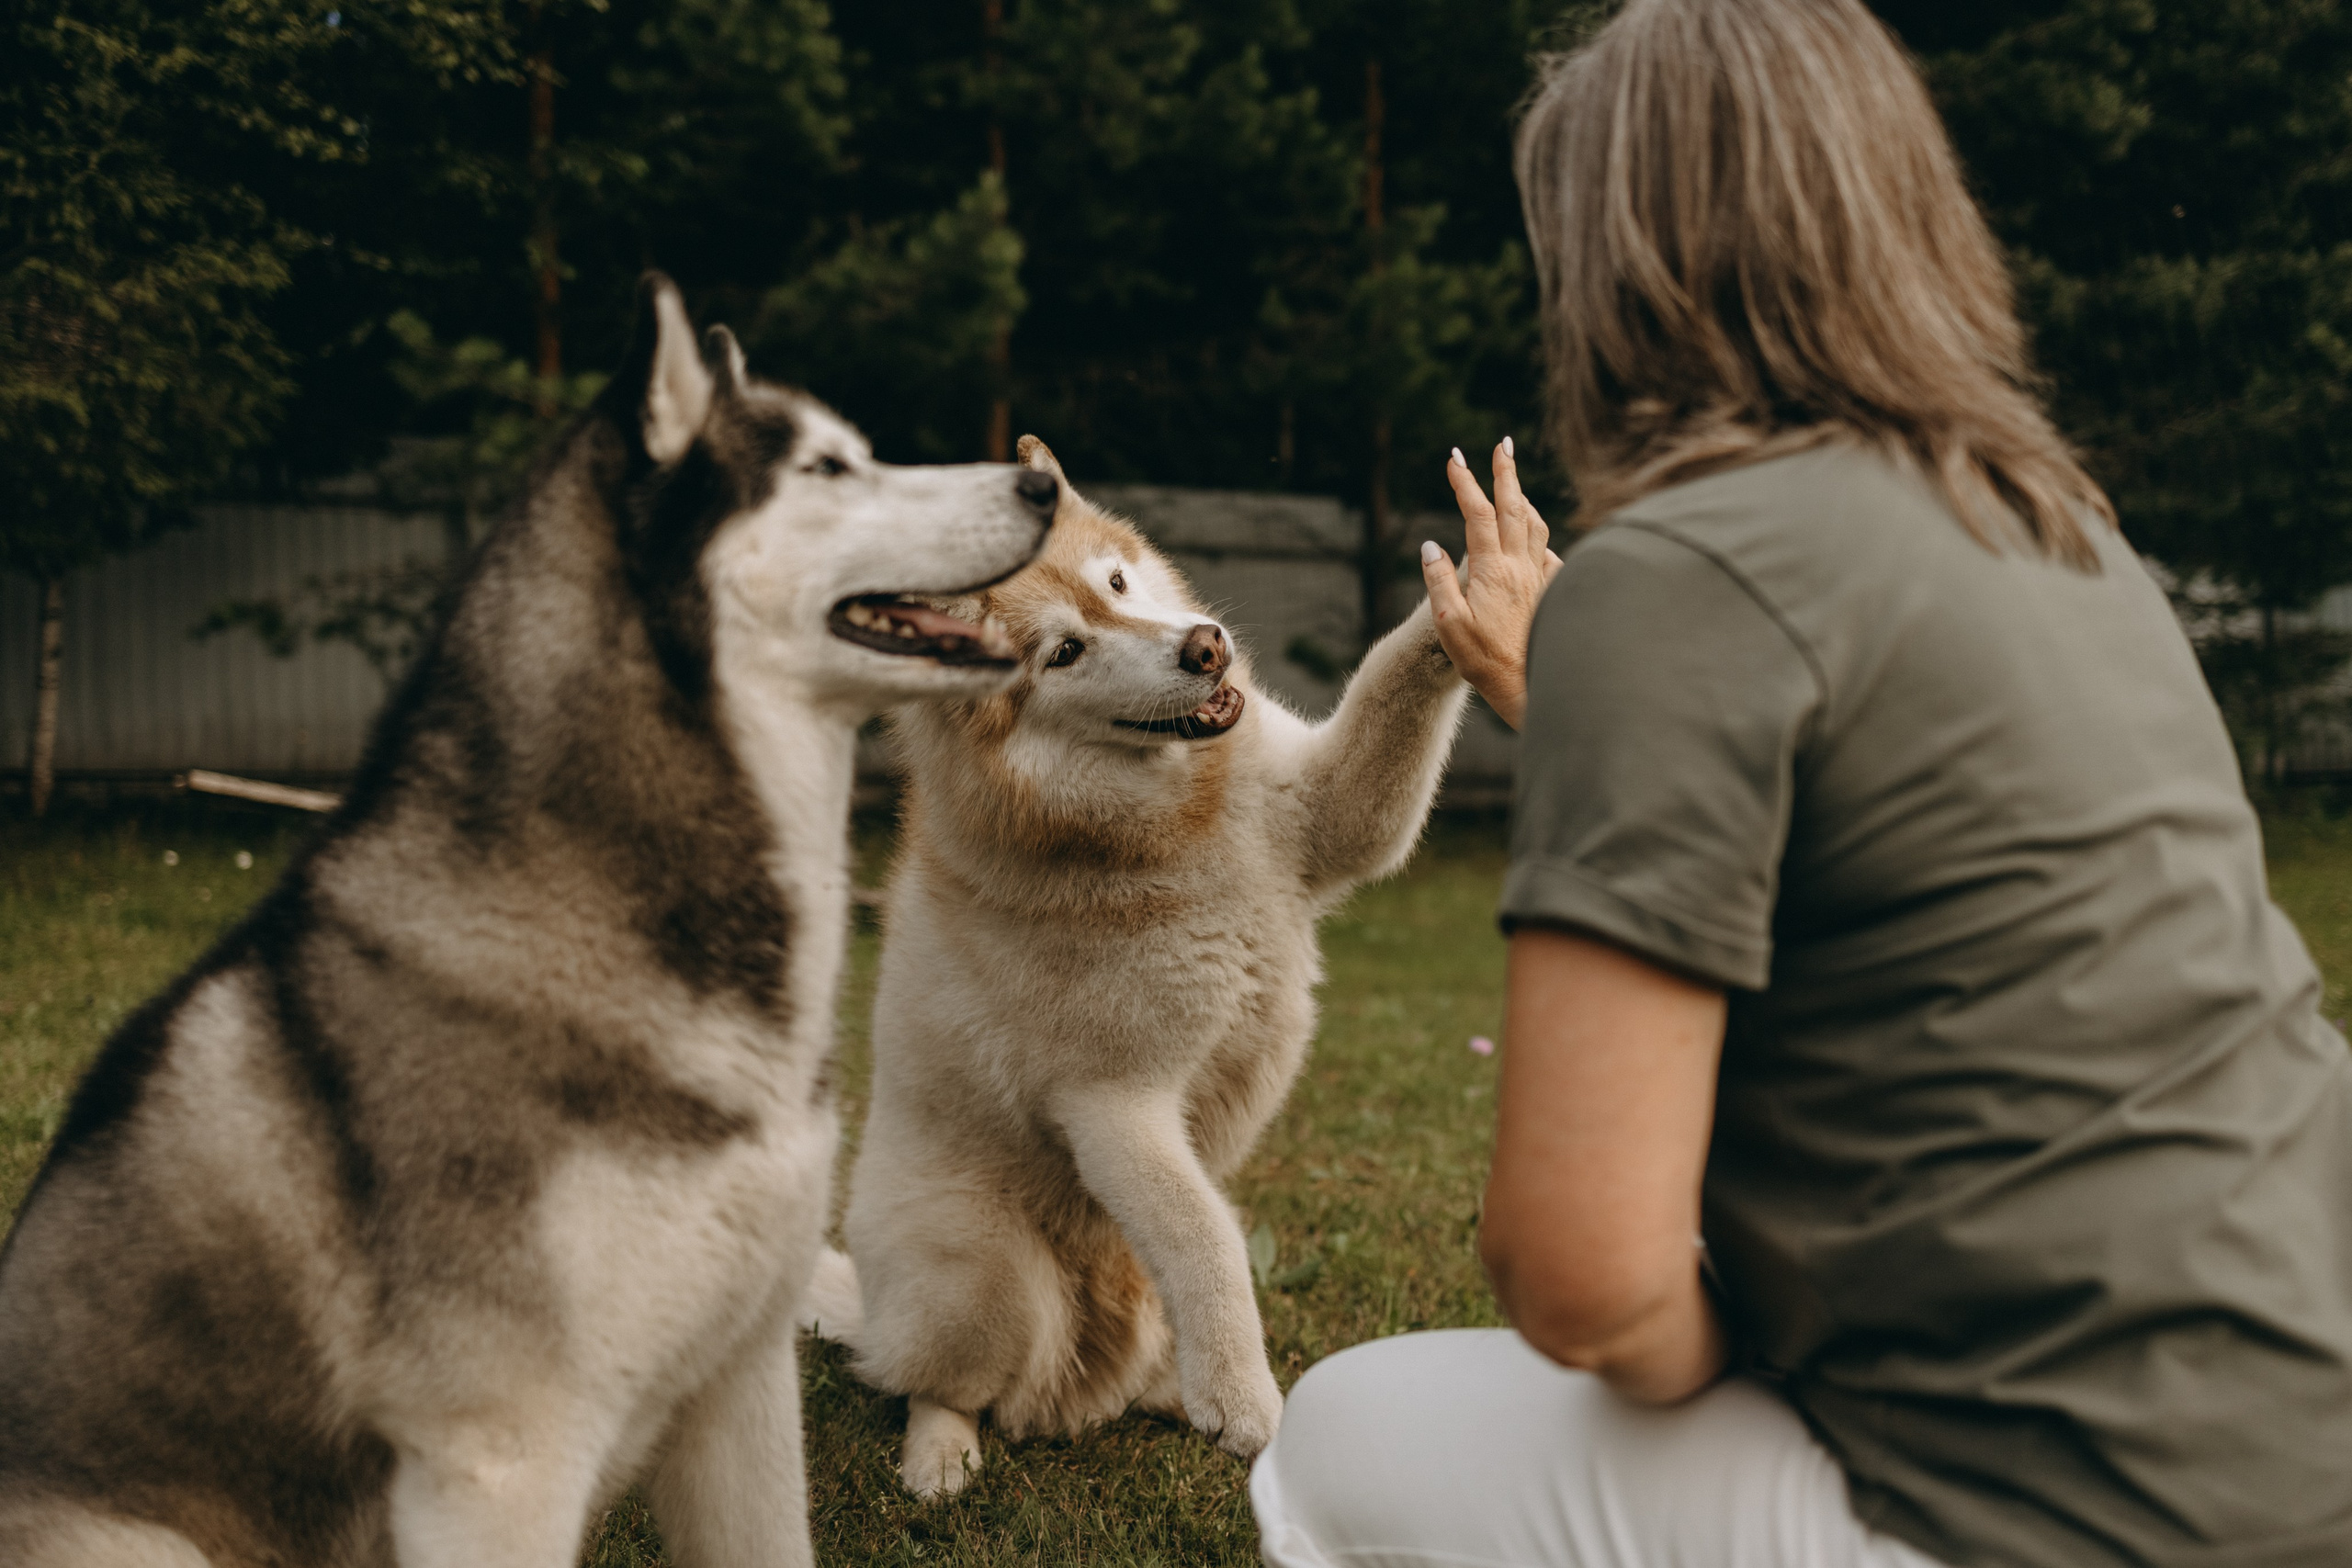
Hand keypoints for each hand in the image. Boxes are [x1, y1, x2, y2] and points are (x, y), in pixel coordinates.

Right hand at [1423, 436, 1562, 729]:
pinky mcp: (1549, 591)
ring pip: (1536, 525)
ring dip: (1524, 497)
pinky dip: (1538, 533)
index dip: (1466, 483)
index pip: (1477, 514)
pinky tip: (1534, 535)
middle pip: (1514, 507)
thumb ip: (1439, 582)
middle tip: (1502, 445)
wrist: (1529, 686)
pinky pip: (1547, 551)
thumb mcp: (1450, 625)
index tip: (1455, 458)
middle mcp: (1519, 566)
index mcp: (1491, 570)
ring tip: (1515, 482)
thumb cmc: (1485, 661)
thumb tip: (1430, 547)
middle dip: (1506, 473)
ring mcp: (1538, 577)